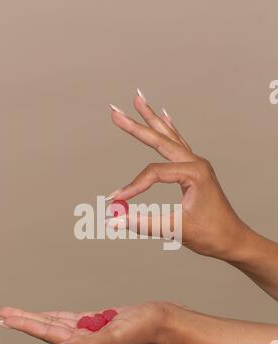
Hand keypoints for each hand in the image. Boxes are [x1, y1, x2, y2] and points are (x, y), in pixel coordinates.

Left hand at [0, 302, 187, 343]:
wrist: (164, 320)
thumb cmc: (144, 328)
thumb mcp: (114, 336)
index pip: (47, 333)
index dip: (24, 324)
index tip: (3, 317)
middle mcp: (84, 340)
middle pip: (46, 328)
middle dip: (22, 321)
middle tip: (0, 314)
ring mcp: (91, 331)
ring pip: (56, 323)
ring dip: (36, 318)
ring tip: (17, 314)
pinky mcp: (99, 322)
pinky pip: (72, 318)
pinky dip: (56, 315)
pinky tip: (48, 315)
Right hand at [108, 91, 248, 259]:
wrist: (233, 239)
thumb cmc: (211, 234)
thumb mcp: (176, 229)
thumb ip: (143, 223)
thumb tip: (115, 221)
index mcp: (194, 172)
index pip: (154, 173)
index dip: (132, 186)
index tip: (116, 200)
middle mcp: (196, 163)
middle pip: (159, 140)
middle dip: (136, 125)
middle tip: (115, 111)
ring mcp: (197, 164)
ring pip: (169, 137)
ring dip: (152, 119)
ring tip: (138, 99)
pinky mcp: (195, 170)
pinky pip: (179, 144)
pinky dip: (169, 130)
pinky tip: (165, 117)